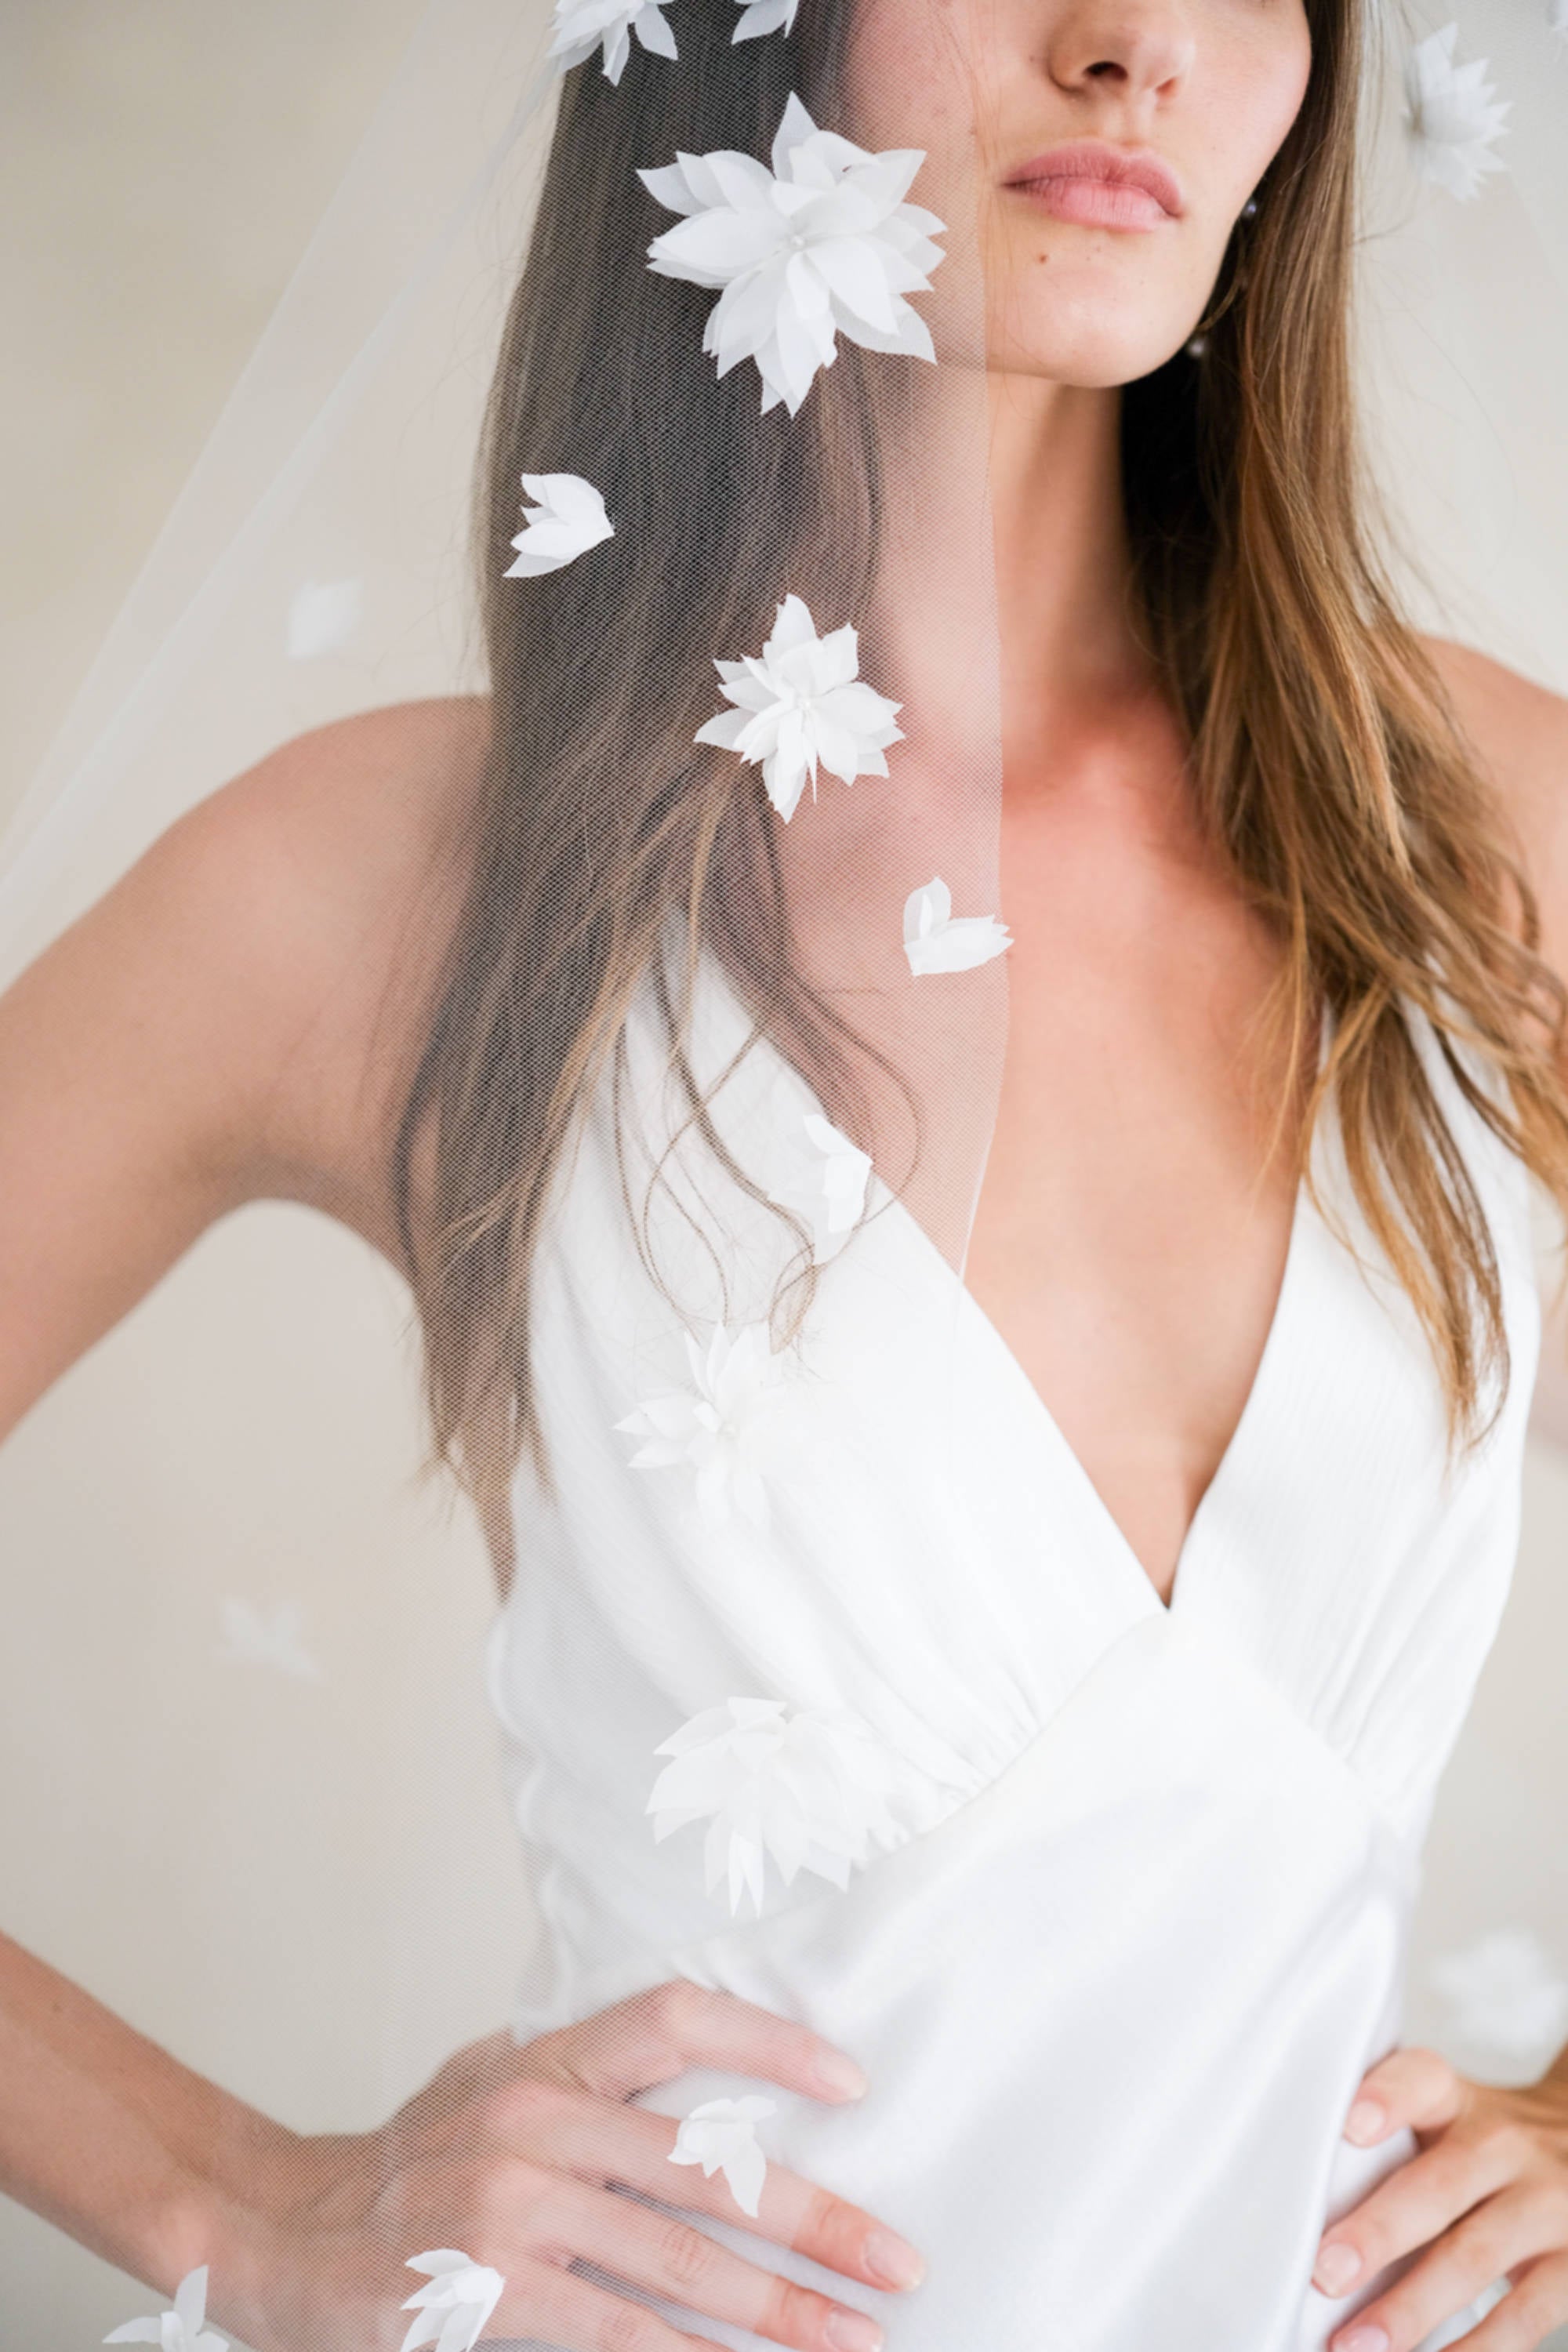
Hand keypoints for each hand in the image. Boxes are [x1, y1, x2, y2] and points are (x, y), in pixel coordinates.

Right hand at [215, 1979, 924, 2351]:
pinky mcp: (491, 2288)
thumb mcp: (491, 2082)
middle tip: (895, 2261)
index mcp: (546, 2058)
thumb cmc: (410, 2160)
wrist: (284, 2231)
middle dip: (813, 2217)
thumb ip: (584, 2074)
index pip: (676, 2019)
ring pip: (677, 2259)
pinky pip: (618, 2331)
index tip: (852, 2083)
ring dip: (777, 2308)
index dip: (769, 2043)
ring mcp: (513, 2204)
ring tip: (851, 2337)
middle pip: (704, 2161)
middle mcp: (536, 2119)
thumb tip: (701, 2077)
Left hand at [1310, 2044, 1567, 2350]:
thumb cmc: (1484, 2147)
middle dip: (1380, 2232)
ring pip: (1475, 2257)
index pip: (1423, 2080)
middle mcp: (1506, 2147)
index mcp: (1461, 2102)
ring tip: (1357, 2345)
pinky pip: (1525, 2316)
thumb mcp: (1451, 2120)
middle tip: (1325, 2273)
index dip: (1388, 2098)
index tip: (1348, 2127)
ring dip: (1412, 2308)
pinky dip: (1476, 2351)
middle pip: (1440, 2184)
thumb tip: (1293, 2204)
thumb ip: (1389, 2145)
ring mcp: (1546, 2207)